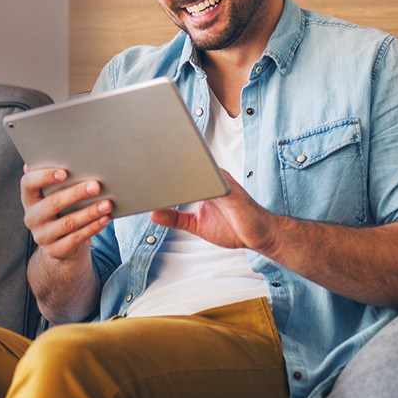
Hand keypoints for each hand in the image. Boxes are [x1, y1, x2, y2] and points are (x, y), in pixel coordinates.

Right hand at [21, 165, 111, 260]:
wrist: (59, 244)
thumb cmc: (60, 210)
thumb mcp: (54, 195)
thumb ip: (56, 179)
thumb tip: (67, 157)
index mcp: (29, 199)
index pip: (28, 184)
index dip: (44, 177)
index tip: (64, 172)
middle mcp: (32, 218)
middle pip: (53, 204)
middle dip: (76, 194)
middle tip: (96, 186)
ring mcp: (42, 236)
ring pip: (68, 223)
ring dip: (90, 212)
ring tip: (107, 204)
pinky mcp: (56, 250)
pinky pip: (77, 238)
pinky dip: (93, 227)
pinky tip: (105, 218)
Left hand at [149, 169, 279, 252]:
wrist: (259, 235)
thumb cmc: (232, 227)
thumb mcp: (195, 225)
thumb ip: (175, 218)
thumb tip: (152, 213)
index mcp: (204, 182)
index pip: (179, 172)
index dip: (161, 170)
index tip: (138, 169)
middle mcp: (212, 178)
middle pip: (185, 167)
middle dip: (164, 165)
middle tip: (138, 162)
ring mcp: (222, 181)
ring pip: (195, 170)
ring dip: (176, 170)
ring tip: (153, 169)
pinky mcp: (230, 190)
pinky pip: (211, 182)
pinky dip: (195, 182)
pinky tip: (178, 185)